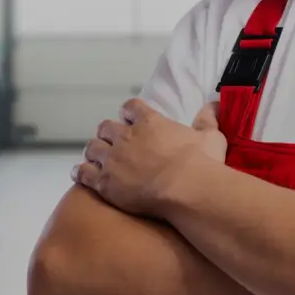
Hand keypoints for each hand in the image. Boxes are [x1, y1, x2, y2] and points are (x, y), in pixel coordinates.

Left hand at [73, 99, 223, 217]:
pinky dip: (81, 172)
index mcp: (149, 121)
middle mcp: (127, 136)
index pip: (130, 107)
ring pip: (93, 148)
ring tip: (97, 159)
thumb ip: (208, 120)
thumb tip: (213, 105)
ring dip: (95, 151)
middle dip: (108, 133)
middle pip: (106, 127)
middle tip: (114, 142)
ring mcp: (113, 159)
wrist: (186, 189)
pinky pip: (84, 173)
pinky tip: (81, 174)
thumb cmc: (201, 162)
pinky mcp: (105, 182)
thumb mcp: (211, 136)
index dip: (129, 112)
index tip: (130, 117)